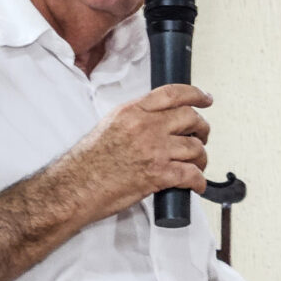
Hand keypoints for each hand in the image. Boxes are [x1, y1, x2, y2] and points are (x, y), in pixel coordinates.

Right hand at [63, 83, 212, 224]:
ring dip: (202, 158)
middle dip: (202, 128)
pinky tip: (196, 184)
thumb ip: (135, 118)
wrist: (75, 186)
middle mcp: (146, 127)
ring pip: (195, 147)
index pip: (173, 94)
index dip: (195, 94)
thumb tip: (157, 119)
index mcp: (133, 111)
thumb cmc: (87, 161)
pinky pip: (191, 175)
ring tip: (198, 164)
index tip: (206, 99)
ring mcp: (154, 150)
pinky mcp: (158, 175)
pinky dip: (198, 181)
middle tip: (202, 136)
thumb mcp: (109, 125)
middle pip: (190, 118)